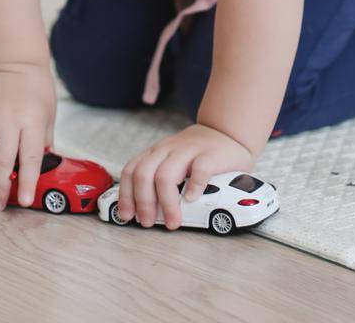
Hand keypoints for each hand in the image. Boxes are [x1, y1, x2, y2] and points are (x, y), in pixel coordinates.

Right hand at [0, 63, 56, 210]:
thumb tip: (43, 173)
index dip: (28, 180)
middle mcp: (8, 118)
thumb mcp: (48, 118)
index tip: (24, 201)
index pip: (31, 155)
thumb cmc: (36, 94)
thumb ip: (44, 144)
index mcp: (32, 120)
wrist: (19, 63)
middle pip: (2, 157)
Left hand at [117, 124, 252, 230]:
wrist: (228, 132)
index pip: (131, 170)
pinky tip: (193, 199)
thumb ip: (159, 180)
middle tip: (148, 222)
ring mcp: (189, 150)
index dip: (126, 195)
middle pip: (144, 173)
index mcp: (157, 152)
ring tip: (172, 221)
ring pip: (166, 174)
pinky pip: (199, 169)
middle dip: (143, 202)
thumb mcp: (173, 161)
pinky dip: (194, 186)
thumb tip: (144, 212)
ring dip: (166, 202)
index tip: (127, 216)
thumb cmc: (198, 154)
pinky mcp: (211, 155)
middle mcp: (169, 149)